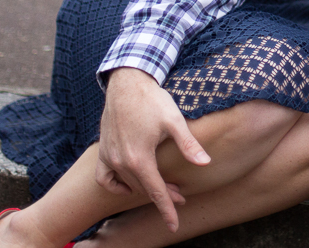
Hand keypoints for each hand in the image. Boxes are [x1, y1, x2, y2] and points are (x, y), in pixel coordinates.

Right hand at [96, 68, 209, 231]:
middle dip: (163, 195)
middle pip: (144, 189)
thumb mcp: (174, 121)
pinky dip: (116, 185)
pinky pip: (105, 178)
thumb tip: (205, 163)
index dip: (167, 210)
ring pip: (128, 184)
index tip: (174, 225)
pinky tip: (128, 184)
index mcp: (140, 159)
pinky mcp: (103, 151)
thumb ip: (188, 145)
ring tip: (163, 186)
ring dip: (145, 188)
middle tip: (181, 196)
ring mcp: (109, 157)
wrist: (127, 83)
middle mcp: (121, 162)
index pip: (156, 192)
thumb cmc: (152, 100)